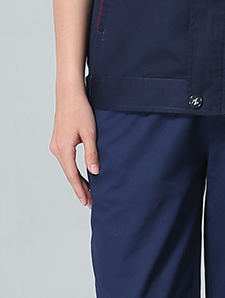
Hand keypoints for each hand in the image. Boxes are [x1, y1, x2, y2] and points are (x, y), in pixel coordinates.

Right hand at [50, 87, 97, 206]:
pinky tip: (81, 174)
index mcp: (64, 148)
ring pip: (67, 168)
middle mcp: (57, 149)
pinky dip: (74, 169)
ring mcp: (56, 145)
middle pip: (69, 174)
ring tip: (88, 191)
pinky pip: (66, 160)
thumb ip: (92, 153)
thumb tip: (94, 171)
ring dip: (77, 179)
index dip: (81, 190)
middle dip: (80, 188)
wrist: (69, 94)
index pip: (73, 175)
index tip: (87, 202)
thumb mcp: (90, 132)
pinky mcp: (58, 141)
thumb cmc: (80, 110)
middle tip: (90, 201)